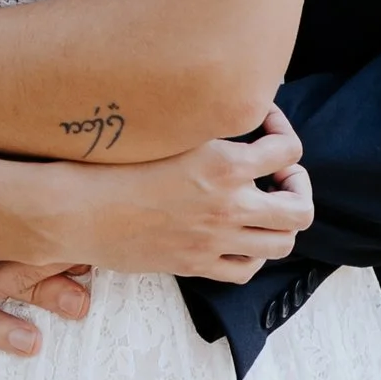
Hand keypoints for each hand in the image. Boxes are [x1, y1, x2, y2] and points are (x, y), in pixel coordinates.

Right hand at [63, 105, 313, 281]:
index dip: (285, 132)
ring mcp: (215, 240)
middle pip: (300, 207)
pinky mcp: (197, 265)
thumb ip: (210, 128)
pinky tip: (239, 236)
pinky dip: (253, 254)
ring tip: (264, 207)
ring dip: (282, 223)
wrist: (80, 210)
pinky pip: (246, 270)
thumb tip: (235, 110)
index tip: (268, 126)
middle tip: (280, 176)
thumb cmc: (116, 164)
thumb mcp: (172, 134)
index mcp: (224, 163)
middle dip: (298, 188)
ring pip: (283, 243)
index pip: (289, 149)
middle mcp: (228, 204)